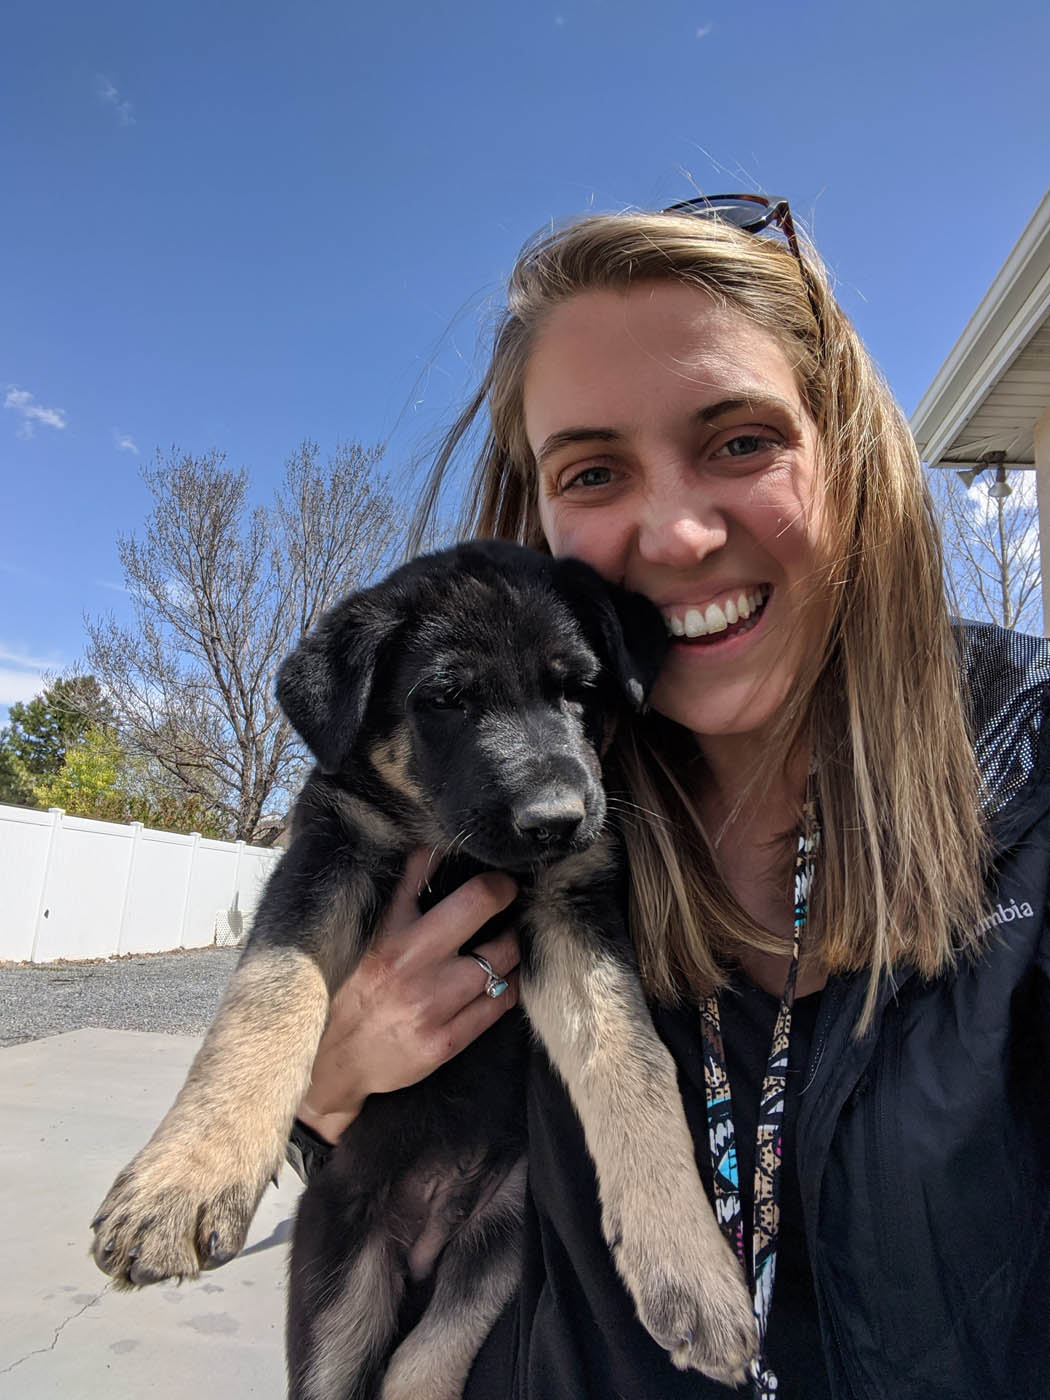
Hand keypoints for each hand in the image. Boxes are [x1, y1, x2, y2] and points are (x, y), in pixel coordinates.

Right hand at [296, 848, 519, 1143]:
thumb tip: (426, 850)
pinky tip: (505, 977)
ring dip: (513, 942)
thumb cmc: (348, 992)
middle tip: (509, 890)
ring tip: (510, 937)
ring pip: (501, 956)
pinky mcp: (444, 1041)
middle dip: (502, 889)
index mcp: (382, 931)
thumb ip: (393, 898)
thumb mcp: (359, 940)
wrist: (329, 1067)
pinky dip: (509, 984)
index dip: (455, 855)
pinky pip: (499, 1002)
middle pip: (478, 903)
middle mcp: (408, 963)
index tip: (483, 862)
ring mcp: (429, 1004)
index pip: (424, 869)